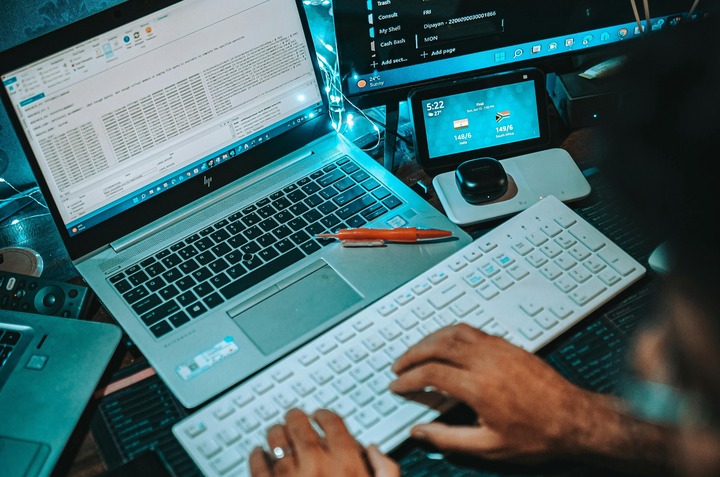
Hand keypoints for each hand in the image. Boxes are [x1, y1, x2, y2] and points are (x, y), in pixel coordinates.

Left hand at [248, 408, 399, 476]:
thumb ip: (386, 469)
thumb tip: (374, 450)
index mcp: (347, 462)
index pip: (332, 423)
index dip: (325, 415)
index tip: (321, 416)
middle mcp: (316, 464)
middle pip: (300, 426)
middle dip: (296, 418)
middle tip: (294, 417)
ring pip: (276, 441)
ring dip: (275, 433)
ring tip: (276, 432)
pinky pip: (258, 464)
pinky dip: (257, 456)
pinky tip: (258, 454)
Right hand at [389, 323, 601, 461]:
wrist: (575, 418)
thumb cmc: (537, 434)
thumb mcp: (489, 446)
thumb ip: (448, 439)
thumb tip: (420, 431)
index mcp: (478, 386)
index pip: (430, 374)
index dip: (408, 380)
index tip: (397, 386)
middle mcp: (485, 361)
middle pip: (437, 346)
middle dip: (412, 354)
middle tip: (398, 366)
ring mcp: (497, 348)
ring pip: (453, 332)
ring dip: (429, 340)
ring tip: (416, 352)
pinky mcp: (507, 344)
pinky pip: (471, 330)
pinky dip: (450, 334)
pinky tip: (446, 344)